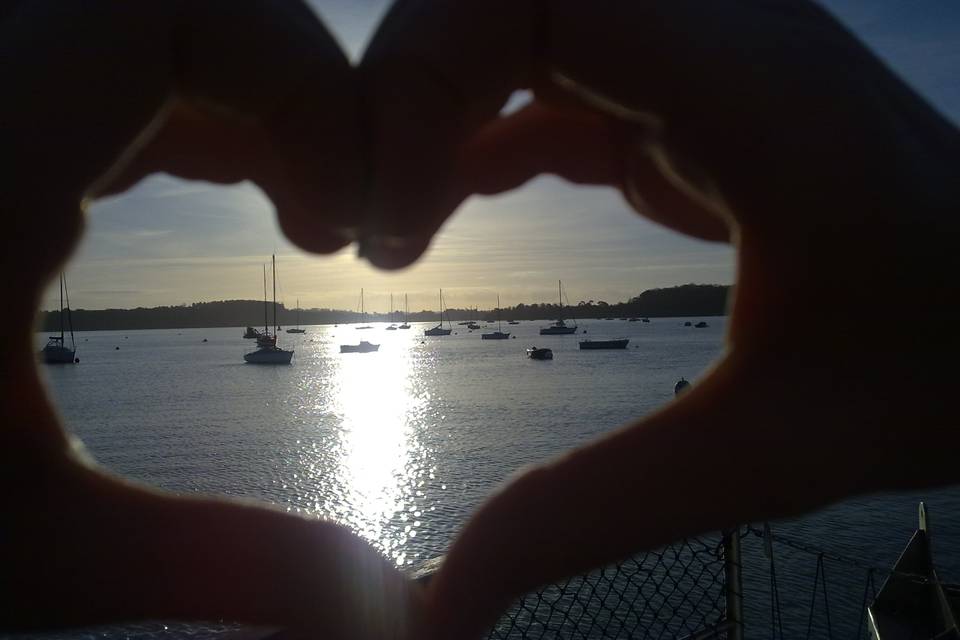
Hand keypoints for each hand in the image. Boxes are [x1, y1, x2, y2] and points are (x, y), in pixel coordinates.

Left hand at [1, 2, 421, 635]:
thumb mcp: (25, 546)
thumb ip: (220, 565)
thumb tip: (385, 612)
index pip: (171, 6)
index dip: (303, 92)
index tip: (337, 230)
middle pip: (181, 3)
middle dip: (298, 102)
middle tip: (331, 225)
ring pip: (152, 25)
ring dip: (255, 109)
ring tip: (298, 215)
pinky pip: (117, 59)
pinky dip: (201, 112)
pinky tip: (228, 192)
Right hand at [360, 1, 959, 636]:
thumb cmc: (953, 364)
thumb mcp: (773, 449)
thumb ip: (595, 513)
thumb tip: (440, 605)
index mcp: (753, 87)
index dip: (419, 85)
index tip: (390, 232)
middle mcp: (724, 37)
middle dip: (405, 93)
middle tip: (372, 229)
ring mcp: (703, 64)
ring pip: (519, 28)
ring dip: (436, 111)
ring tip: (396, 233)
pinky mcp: (690, 106)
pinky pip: (553, 86)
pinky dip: (482, 134)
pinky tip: (453, 207)